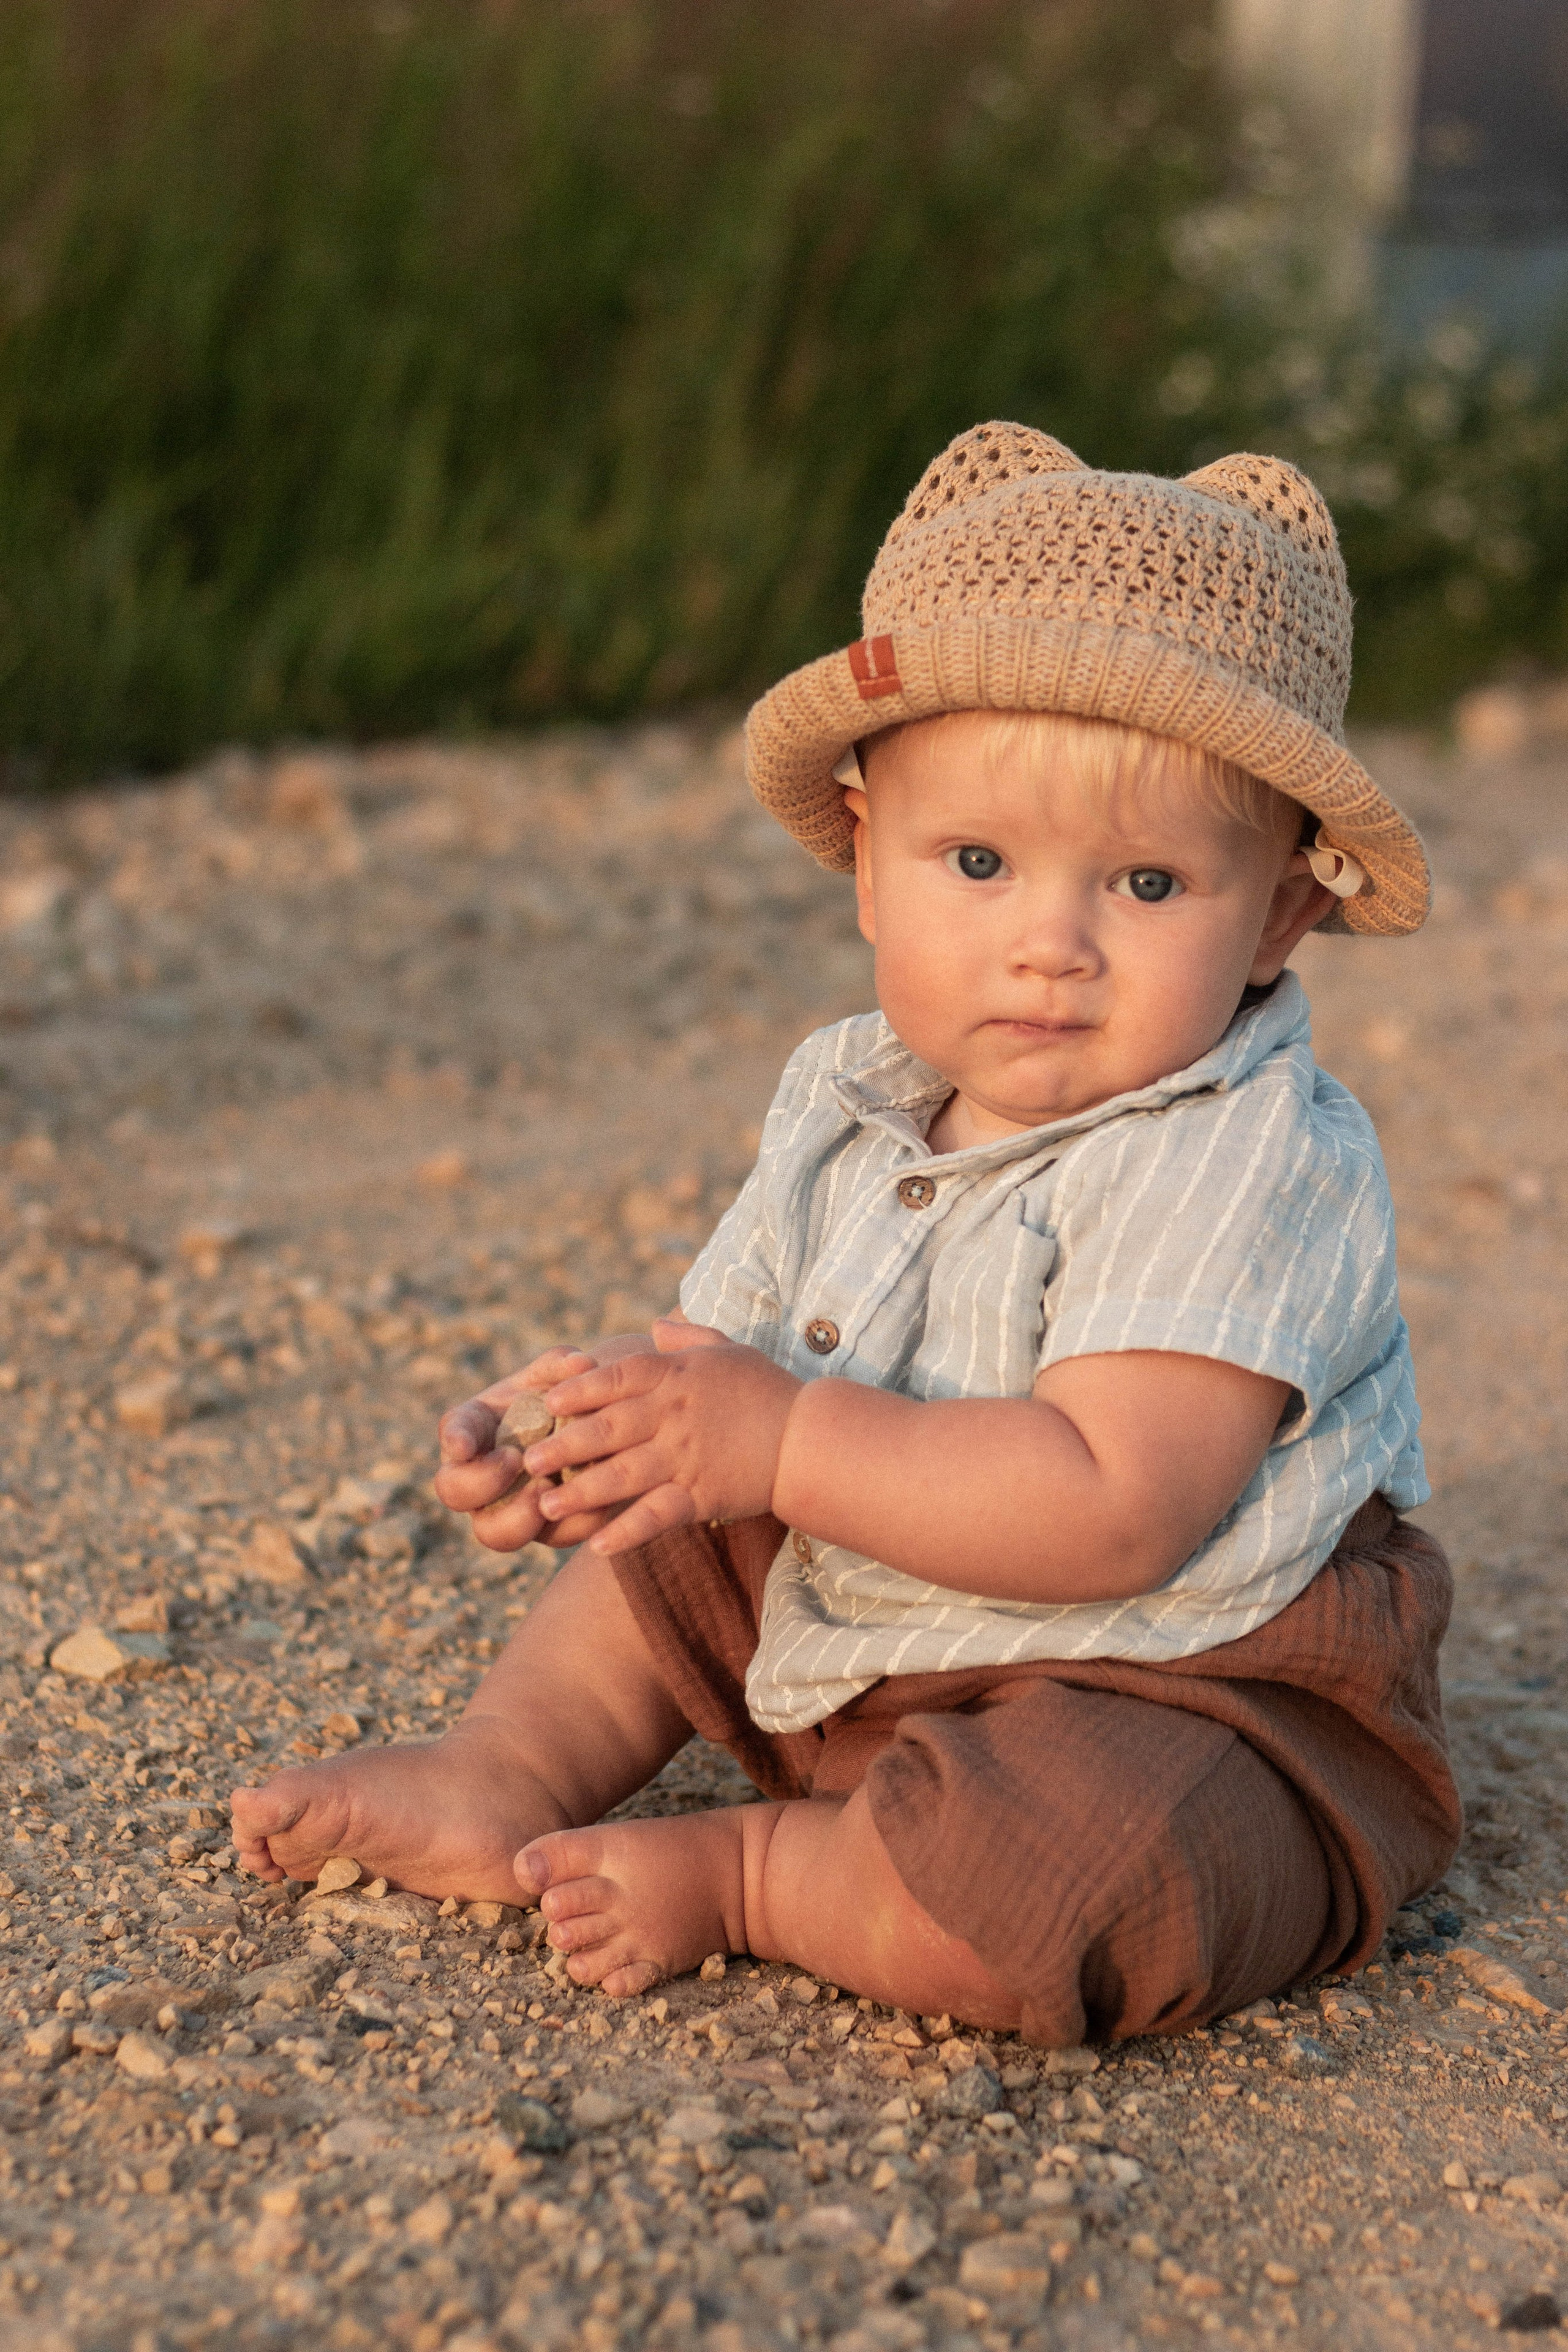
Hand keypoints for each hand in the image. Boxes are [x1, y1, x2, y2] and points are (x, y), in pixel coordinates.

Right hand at [436, 1334, 664, 1552]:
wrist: (594, 1431)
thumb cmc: (562, 1395)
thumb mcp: (559, 1375)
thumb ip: (562, 1365)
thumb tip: (580, 1363)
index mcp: (475, 1428)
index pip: (453, 1431)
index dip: (455, 1439)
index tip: (463, 1444)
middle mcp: (480, 1474)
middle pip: (455, 1492)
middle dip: (480, 1481)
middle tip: (514, 1460)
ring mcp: (507, 1508)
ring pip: (495, 1533)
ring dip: (518, 1517)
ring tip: (547, 1490)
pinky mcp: (548, 1529)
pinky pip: (552, 1537)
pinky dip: (572, 1522)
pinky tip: (592, 1503)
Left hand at [521, 1317, 801, 1554]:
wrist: (811, 1438)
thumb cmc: (768, 1390)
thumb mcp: (729, 1350)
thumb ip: (687, 1339)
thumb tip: (653, 1326)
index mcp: (677, 1377)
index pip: (617, 1377)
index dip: (578, 1387)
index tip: (545, 1398)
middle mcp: (675, 1416)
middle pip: (608, 1427)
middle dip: (563, 1443)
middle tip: (527, 1459)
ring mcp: (686, 1457)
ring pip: (622, 1474)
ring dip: (581, 1492)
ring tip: (546, 1506)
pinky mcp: (702, 1495)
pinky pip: (656, 1516)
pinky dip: (626, 1532)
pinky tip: (597, 1547)